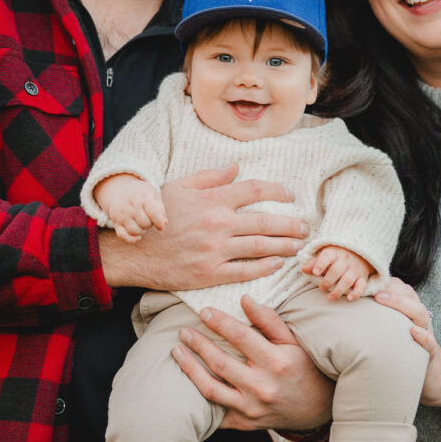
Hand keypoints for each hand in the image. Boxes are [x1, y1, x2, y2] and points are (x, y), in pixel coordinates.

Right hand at [95, 174, 167, 243]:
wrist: (118, 190)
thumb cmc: (140, 193)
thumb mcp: (153, 195)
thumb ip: (160, 209)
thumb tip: (164, 223)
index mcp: (142, 197)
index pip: (153, 213)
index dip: (159, 222)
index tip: (161, 227)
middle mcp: (130, 205)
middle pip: (145, 223)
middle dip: (150, 224)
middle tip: (148, 218)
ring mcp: (121, 214)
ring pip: (135, 231)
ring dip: (142, 231)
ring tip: (142, 224)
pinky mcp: (116, 222)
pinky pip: (123, 235)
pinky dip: (132, 239)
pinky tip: (138, 237)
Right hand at [98, 165, 308, 290]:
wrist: (135, 251)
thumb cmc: (156, 217)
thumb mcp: (179, 188)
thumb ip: (210, 177)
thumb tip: (236, 167)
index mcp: (212, 199)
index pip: (254, 191)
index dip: (278, 192)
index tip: (291, 197)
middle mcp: (217, 223)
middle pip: (265, 222)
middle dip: (290, 225)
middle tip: (306, 227)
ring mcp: (215, 250)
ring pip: (260, 248)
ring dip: (284, 247)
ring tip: (299, 246)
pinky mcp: (210, 273)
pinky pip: (244, 271)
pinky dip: (264, 268)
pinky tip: (277, 264)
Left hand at [172, 295, 333, 432]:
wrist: (317, 409)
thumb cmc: (304, 368)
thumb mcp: (292, 341)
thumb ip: (268, 320)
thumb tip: (244, 300)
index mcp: (277, 362)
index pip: (241, 337)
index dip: (220, 322)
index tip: (204, 311)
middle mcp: (263, 387)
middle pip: (220, 363)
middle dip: (197, 344)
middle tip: (183, 331)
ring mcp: (252, 408)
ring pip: (211, 390)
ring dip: (190, 369)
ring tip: (177, 351)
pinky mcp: (245, 423)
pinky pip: (215, 413)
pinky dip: (198, 399)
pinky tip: (185, 383)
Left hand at [303, 245, 373, 299]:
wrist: (359, 253)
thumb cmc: (337, 257)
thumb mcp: (325, 256)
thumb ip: (314, 263)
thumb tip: (303, 269)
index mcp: (334, 253)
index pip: (327, 256)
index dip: (321, 264)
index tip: (315, 272)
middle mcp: (345, 261)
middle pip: (336, 270)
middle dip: (327, 281)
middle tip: (321, 288)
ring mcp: (354, 269)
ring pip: (347, 279)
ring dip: (338, 290)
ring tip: (330, 297)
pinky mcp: (362, 277)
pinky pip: (361, 286)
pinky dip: (356, 293)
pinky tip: (349, 298)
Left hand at [373, 277, 440, 409]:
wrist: (428, 378)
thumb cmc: (403, 351)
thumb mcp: (391, 332)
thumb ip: (378, 319)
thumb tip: (352, 307)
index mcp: (409, 312)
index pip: (401, 289)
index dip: (386, 282)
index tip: (367, 280)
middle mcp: (419, 320)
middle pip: (410, 296)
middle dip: (390, 289)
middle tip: (371, 289)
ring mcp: (427, 334)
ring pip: (420, 313)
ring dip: (402, 305)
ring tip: (382, 300)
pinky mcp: (431, 353)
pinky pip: (430, 342)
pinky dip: (423, 336)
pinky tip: (413, 332)